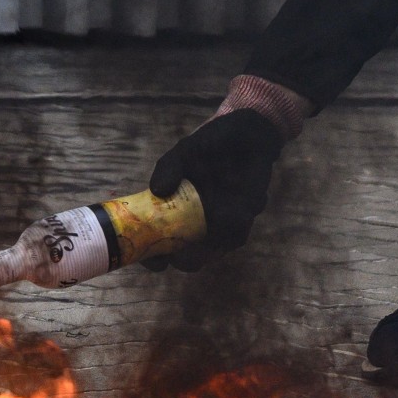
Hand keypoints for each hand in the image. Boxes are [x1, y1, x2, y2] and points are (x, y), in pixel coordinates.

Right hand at [145, 109, 283, 270]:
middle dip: (184, 261)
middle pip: (188, 257)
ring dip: (209, 250)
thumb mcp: (183, 153)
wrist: (245, 135)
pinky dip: (231, 229)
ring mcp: (220, 225)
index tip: (153, 261)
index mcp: (174, 213)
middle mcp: (196, 224)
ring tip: (203, 237)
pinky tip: (231, 213)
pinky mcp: (243, 219)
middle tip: (178, 258)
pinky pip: (237, 234)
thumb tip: (157, 189)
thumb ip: (168, 169)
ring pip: (214, 250)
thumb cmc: (209, 146)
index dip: (153, 257)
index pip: (158, 243)